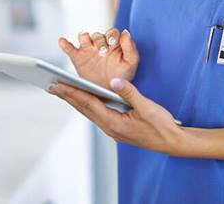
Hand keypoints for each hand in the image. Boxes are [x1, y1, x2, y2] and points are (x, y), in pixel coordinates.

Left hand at [48, 77, 183, 154]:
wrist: (172, 142)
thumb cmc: (161, 126)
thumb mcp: (146, 106)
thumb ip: (129, 92)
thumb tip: (114, 82)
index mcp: (115, 123)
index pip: (89, 104)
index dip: (72, 93)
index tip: (58, 85)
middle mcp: (110, 127)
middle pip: (84, 109)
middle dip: (67, 96)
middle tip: (51, 86)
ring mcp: (113, 129)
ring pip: (89, 112)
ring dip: (75, 100)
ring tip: (62, 90)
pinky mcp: (117, 127)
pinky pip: (97, 114)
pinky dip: (88, 104)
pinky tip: (84, 98)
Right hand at [58, 28, 138, 88]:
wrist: (109, 92)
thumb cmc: (123, 76)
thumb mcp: (130, 63)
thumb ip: (130, 48)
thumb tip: (126, 32)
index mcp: (114, 44)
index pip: (112, 33)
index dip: (112, 35)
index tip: (112, 42)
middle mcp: (100, 44)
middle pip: (97, 35)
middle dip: (99, 41)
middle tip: (102, 51)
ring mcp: (88, 50)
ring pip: (84, 37)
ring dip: (84, 38)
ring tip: (85, 44)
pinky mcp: (77, 57)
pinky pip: (69, 48)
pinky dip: (65, 44)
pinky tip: (62, 41)